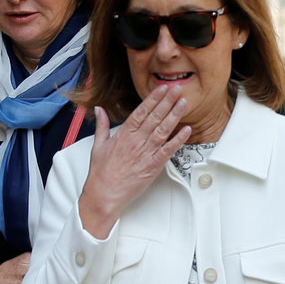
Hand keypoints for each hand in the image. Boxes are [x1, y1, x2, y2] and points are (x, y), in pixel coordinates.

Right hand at [78, 85, 191, 238]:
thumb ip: (101, 125)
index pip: (141, 111)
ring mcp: (145, 153)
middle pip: (154, 117)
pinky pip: (168, 150)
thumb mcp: (98, 145)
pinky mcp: (152, 166)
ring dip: (175, 115)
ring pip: (163, 130)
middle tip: (178, 89)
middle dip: (167, 101)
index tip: (162, 89)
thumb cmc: (101, 172)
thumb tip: (99, 109)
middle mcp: (135, 141)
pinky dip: (178, 140)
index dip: (153, 99)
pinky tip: (186, 130)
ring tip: (184, 103)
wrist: (104, 194)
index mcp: (123, 134)